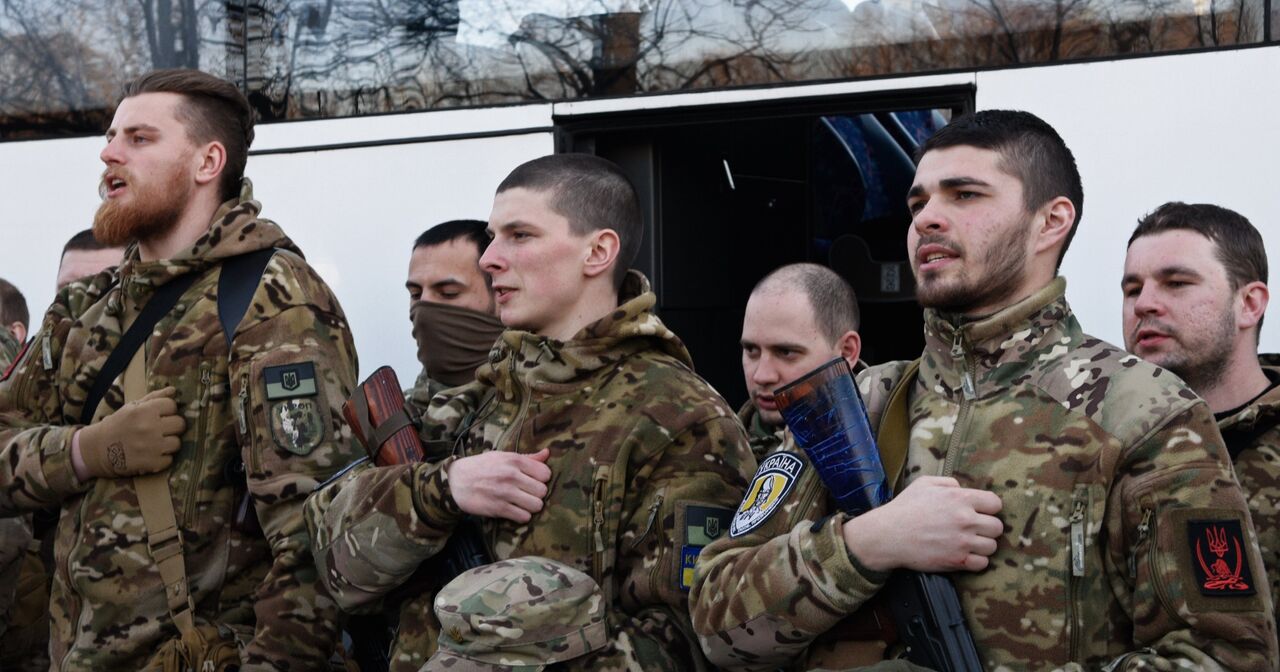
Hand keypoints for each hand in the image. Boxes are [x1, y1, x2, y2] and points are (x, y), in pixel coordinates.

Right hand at [73, 387, 185, 479]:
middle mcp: (149, 427)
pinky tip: (151, 456)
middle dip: (172, 427)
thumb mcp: (132, 407)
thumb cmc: (118, 425)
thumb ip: (154, 397)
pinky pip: (169, 460)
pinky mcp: (150, 463)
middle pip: (180, 424)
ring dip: (168, 444)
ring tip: (156, 444)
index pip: (172, 405)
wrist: (97, 449)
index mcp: (144, 410)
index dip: (167, 411)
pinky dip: (162, 460)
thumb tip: (174, 390)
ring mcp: (151, 446)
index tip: (158, 416)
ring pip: (177, 443)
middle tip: (161, 430)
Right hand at [446, 448, 551, 522]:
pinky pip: (523, 517)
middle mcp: (511, 475)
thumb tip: (547, 453)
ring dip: (531, 507)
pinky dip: (521, 516)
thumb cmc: (481, 466)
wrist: (455, 480)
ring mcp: (505, 493)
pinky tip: (515, 511)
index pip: (545, 473)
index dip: (541, 479)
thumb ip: (527, 457)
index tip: (533, 481)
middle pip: (542, 491)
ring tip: (522, 503)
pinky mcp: (498, 508)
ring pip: (536, 505)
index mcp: (514, 460)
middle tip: (528, 494)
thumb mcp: (502, 456)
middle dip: (537, 494)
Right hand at [842, 476, 1002, 572]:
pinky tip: (965, 554)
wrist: (889, 535)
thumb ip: (948, 482)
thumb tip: (962, 488)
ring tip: (969, 542)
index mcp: (960, 499)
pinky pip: (983, 563)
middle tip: (974, 529)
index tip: (980, 512)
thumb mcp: (924, 484)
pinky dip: (976, 560)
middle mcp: (966, 520)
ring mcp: (963, 542)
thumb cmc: (905, 508)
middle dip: (987, 527)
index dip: (988, 508)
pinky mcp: (958, 561)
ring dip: (983, 544)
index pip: (996, 504)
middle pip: (997, 527)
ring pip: (992, 546)